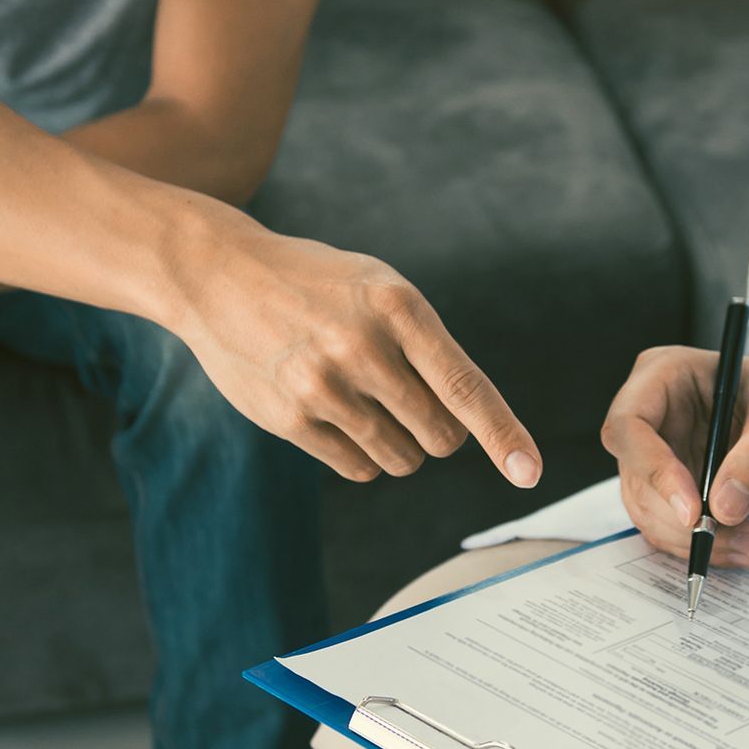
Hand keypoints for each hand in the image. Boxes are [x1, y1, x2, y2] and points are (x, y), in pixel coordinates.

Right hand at [170, 226, 540, 485]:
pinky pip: (357, 468)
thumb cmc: (316, 285)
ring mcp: (323, 386)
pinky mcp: (290, 418)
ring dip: (399, 447)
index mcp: (397, 306)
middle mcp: (362, 347)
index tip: (529, 472)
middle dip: (439, 433)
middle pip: (440, 436)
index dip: (503, 435)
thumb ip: (425, 346)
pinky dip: (362, 456)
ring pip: (401, 460)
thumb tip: (468, 424)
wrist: (219, 275)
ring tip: (367, 403)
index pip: (465, 387)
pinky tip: (337, 416)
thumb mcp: (378, 288)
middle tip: (410, 403)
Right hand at [600, 318, 748, 562]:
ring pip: (650, 513)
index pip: (629, 425)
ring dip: (697, 541)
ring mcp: (657, 457)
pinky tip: (744, 544)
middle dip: (682, 521)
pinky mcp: (672, 491)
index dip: (653, 470)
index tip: (693, 510)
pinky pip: (672, 529)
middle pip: (637, 479)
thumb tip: (724, 507)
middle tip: (740, 537)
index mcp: (663, 377)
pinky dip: (706, 547)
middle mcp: (651, 418)